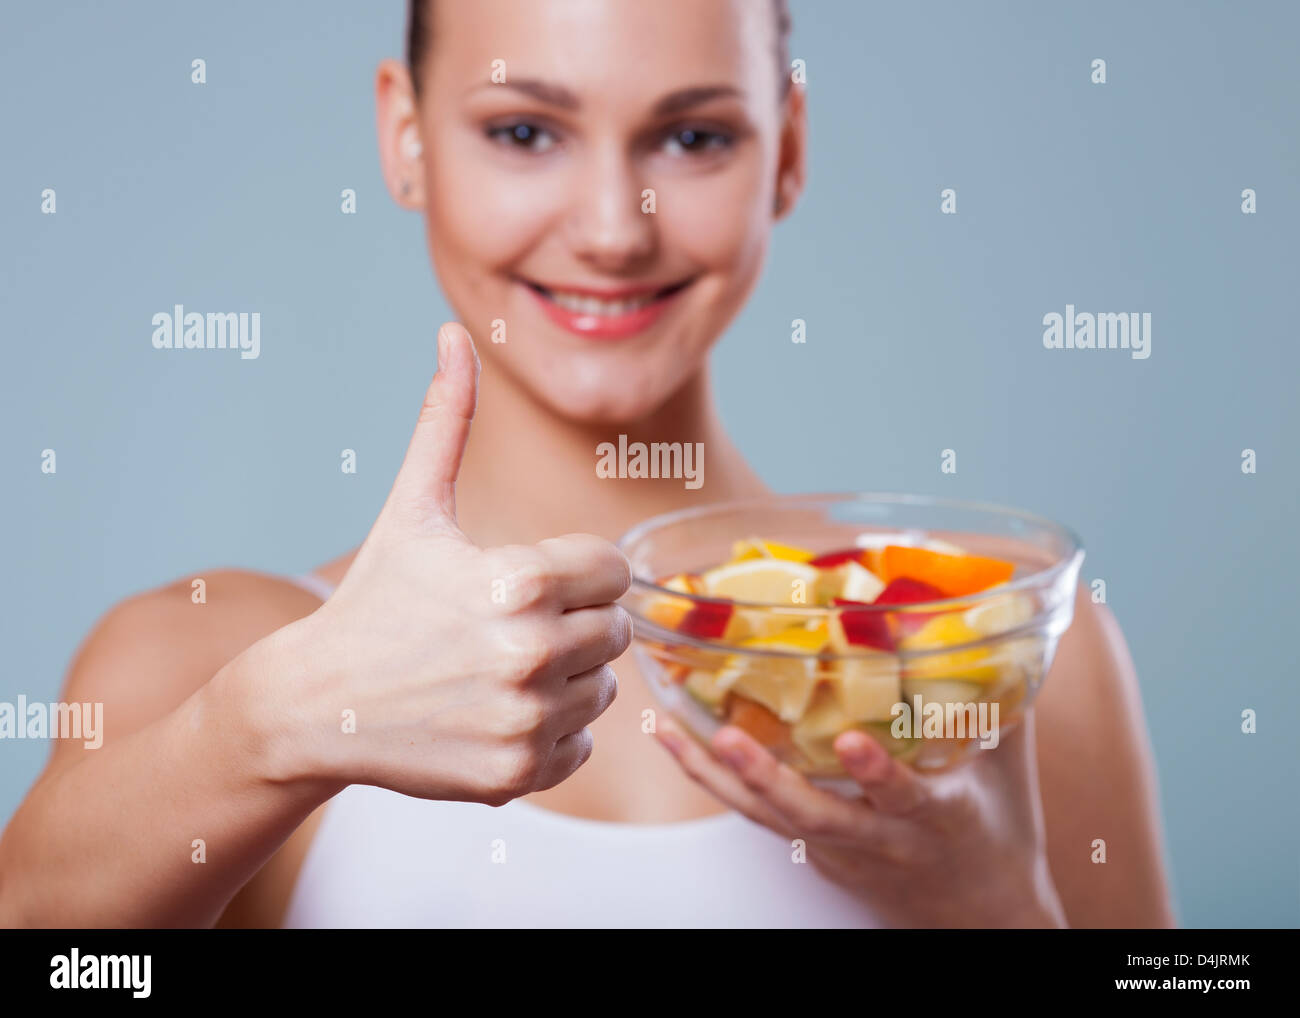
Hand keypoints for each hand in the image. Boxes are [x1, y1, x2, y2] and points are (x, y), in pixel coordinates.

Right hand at [263, 322, 631, 805]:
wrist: (316, 703)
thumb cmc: (375, 600)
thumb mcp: (413, 509)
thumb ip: (446, 422)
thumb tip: (453, 334)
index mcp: (519, 580)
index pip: (615, 569)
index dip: (576, 570)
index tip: (529, 579)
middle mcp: (530, 654)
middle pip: (616, 629)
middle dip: (573, 622)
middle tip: (509, 626)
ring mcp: (526, 720)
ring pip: (604, 687)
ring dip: (566, 677)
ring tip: (499, 667)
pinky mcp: (519, 775)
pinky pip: (583, 744)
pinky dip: (552, 731)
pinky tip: (496, 711)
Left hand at [655, 711, 1067, 927]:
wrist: (979, 918)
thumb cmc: (996, 835)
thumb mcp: (1007, 770)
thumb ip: (996, 700)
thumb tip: (982, 626)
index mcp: (939, 818)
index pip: (907, 798)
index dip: (879, 773)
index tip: (852, 742)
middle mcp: (882, 840)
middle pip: (816, 818)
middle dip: (767, 779)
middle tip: (725, 737)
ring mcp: (843, 854)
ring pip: (772, 820)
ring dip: (717, 777)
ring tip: (669, 730)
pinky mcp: (818, 857)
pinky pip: (764, 819)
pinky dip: (722, 783)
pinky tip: (684, 744)